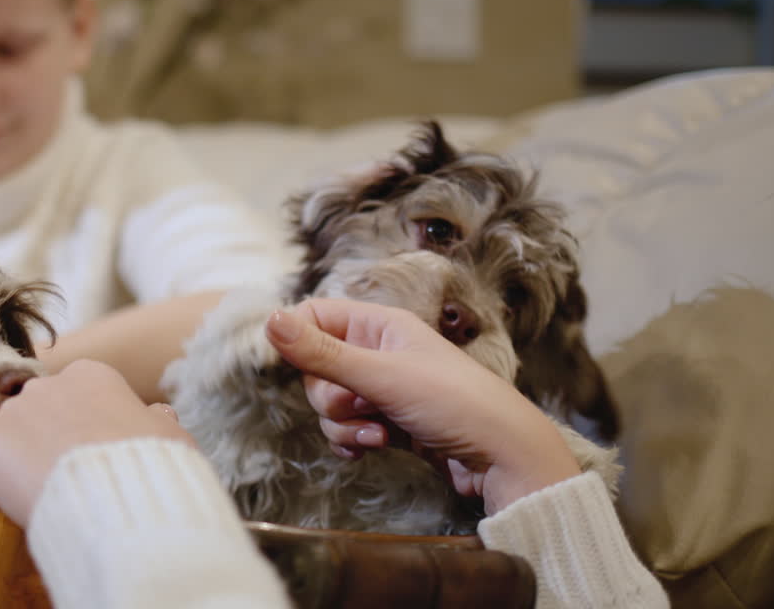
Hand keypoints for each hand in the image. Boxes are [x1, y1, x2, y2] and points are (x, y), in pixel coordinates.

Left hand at [0, 360, 192, 526]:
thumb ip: (157, 421)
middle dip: (49, 436)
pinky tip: (23, 492)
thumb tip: (159, 414)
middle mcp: (47, 383)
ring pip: (12, 433)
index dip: (84, 428)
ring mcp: (13, 409)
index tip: (93, 453)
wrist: (113, 497)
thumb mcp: (170, 437)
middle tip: (66, 472)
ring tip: (46, 487)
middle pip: (41, 410)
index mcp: (91, 375)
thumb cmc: (149, 465)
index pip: (77, 396)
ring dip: (23, 455)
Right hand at [266, 299, 580, 514]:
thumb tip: (269, 320)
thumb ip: (322, 353)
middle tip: (359, 404)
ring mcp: (383, 388)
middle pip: (317, 366)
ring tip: (378, 432)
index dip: (299, 342)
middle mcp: (379, 350)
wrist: (504, 457)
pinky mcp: (388, 422)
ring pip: (330, 402)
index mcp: (379, 323)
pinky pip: (347, 427)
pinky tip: (375, 447)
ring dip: (343, 423)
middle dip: (329, 395)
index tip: (298, 367)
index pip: (314, 316)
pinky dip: (353, 439)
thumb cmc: (453, 403)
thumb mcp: (381, 375)